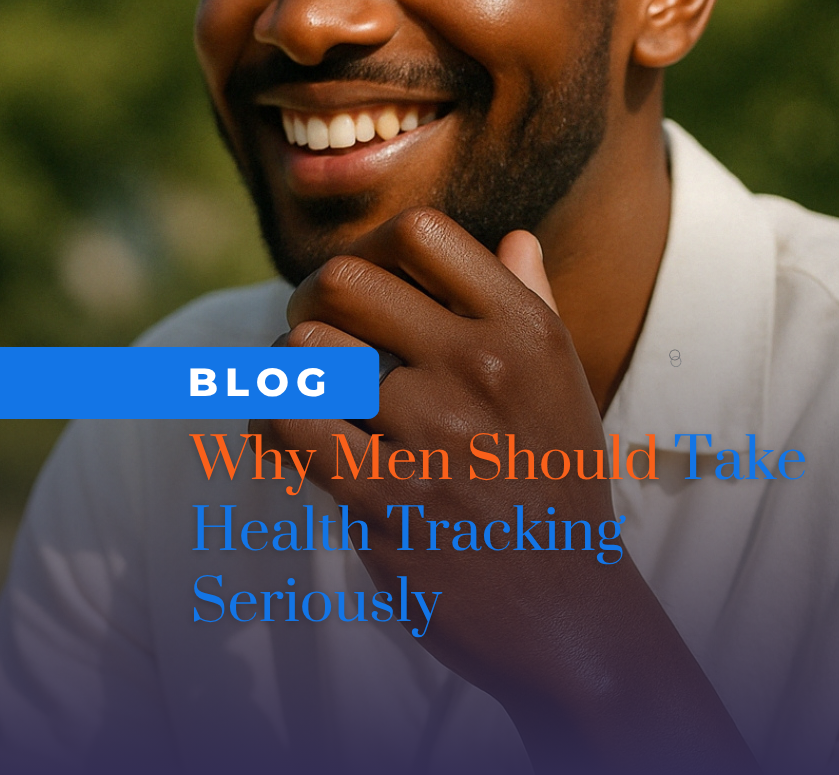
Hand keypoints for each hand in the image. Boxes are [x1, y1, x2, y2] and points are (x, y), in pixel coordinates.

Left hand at [264, 208, 756, 772]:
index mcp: (524, 327)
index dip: (374, 248)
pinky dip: (270, 421)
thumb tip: (516, 236)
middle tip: (317, 329)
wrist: (567, 606)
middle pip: (342, 280)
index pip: (419, 233)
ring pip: (303, 349)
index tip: (369, 284)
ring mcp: (432, 431)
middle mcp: (481, 365)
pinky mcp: (386, 498)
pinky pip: (286, 423)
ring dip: (291, 367)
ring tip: (311, 391)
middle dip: (311, 299)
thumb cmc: (558, 480)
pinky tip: (289, 434)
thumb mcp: (564, 382)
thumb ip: (534, 301)